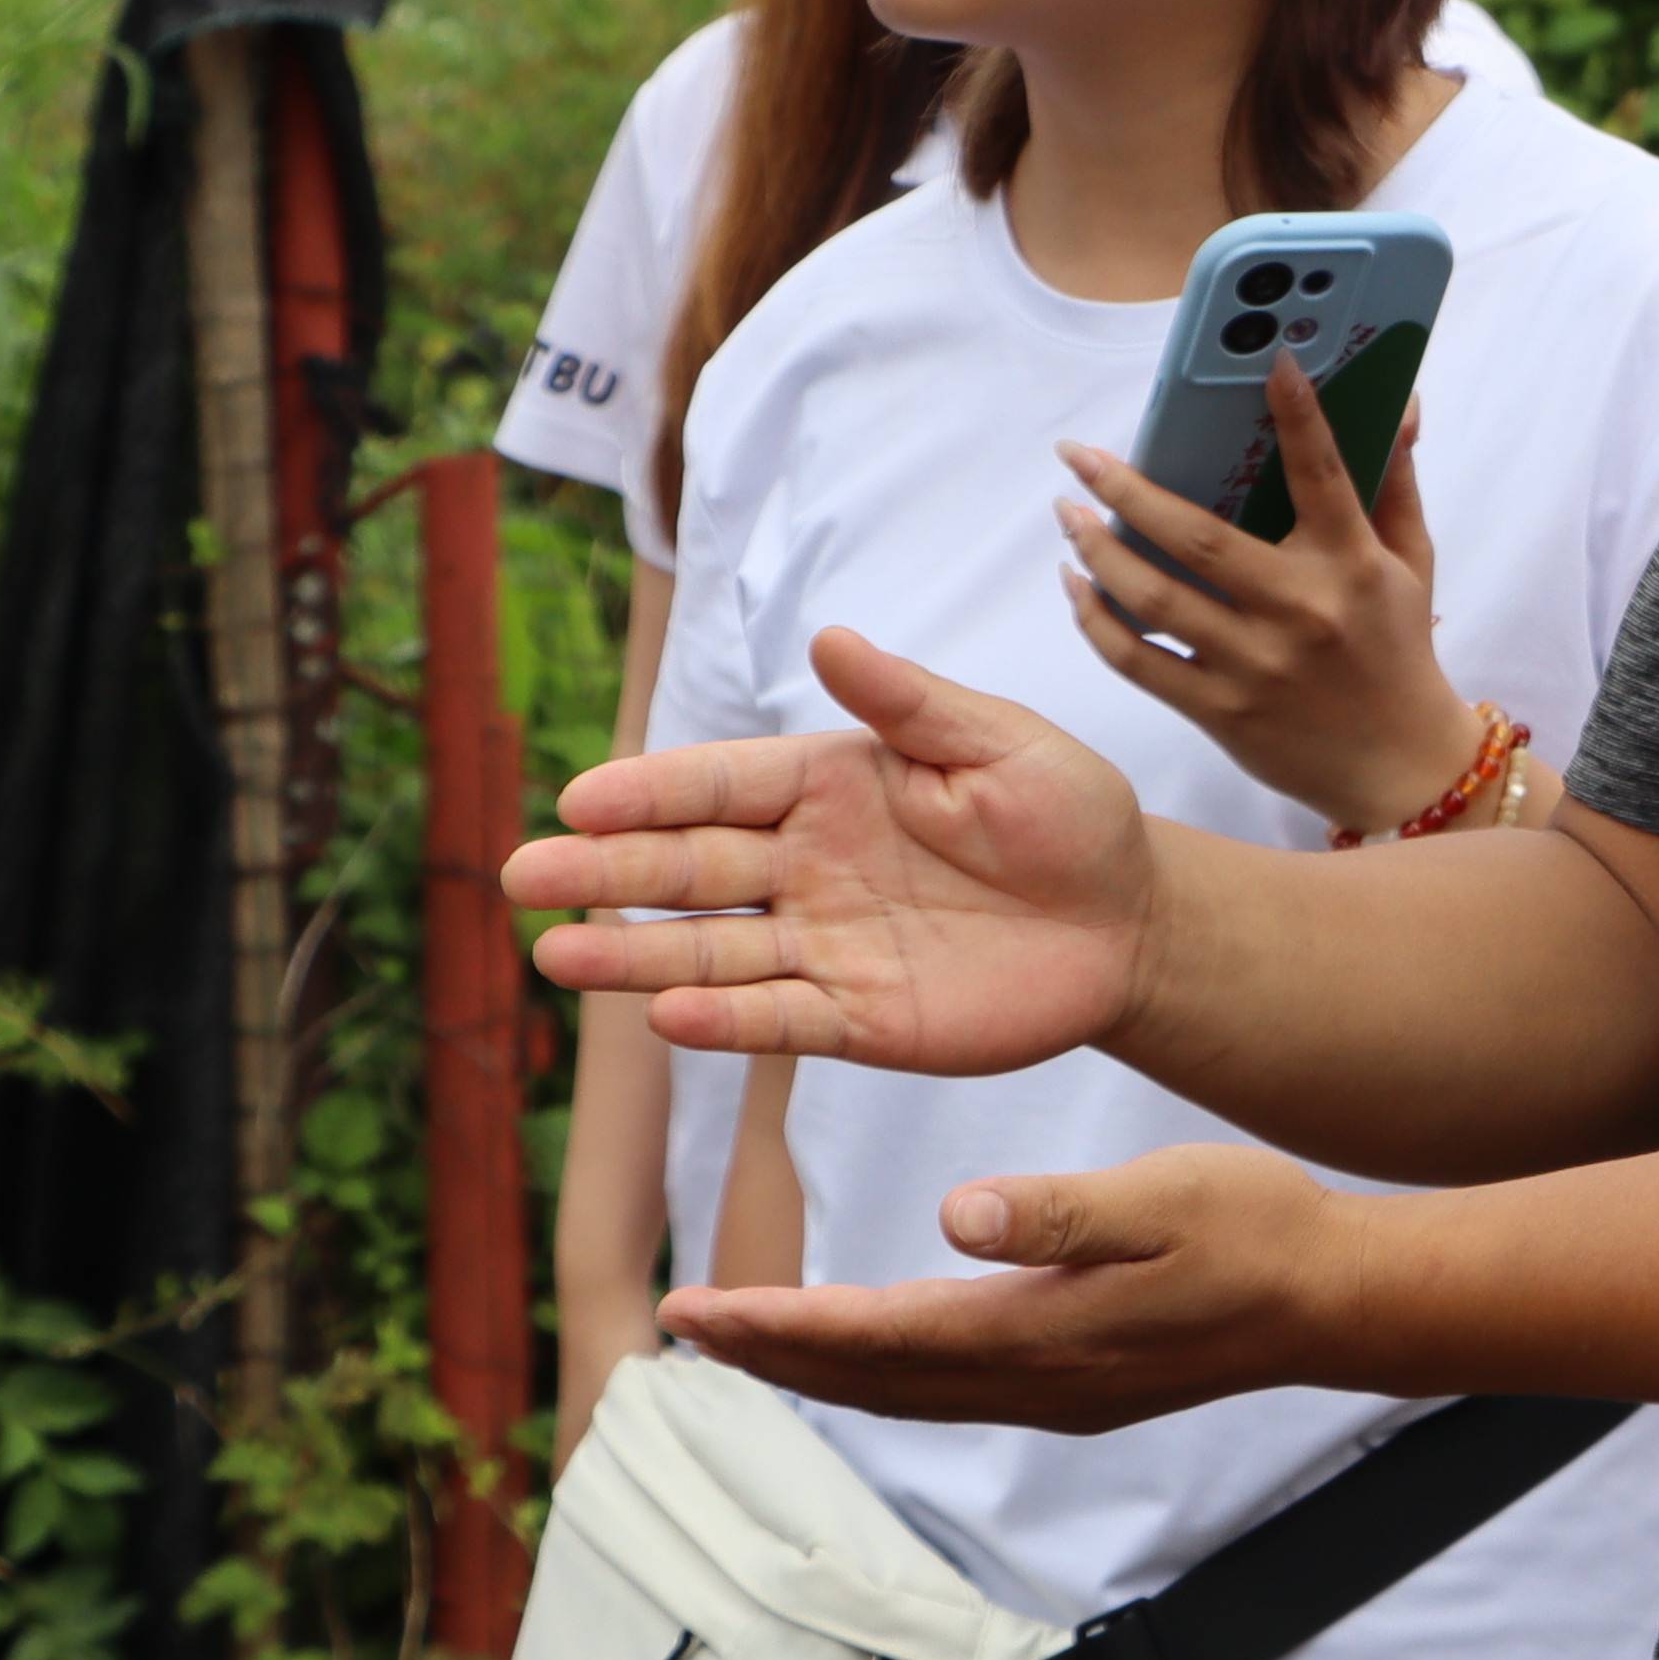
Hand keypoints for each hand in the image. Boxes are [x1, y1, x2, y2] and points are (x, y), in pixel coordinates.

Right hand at [508, 628, 1158, 1074]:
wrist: (1134, 920)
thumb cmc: (1071, 815)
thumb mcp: (1004, 744)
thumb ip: (913, 703)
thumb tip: (828, 639)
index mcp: (834, 784)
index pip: (723, 785)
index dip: (652, 793)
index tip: (578, 798)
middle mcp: (811, 864)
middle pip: (692, 869)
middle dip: (607, 873)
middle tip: (523, 876)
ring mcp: (828, 944)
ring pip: (713, 950)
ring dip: (635, 956)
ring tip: (555, 956)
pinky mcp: (861, 1018)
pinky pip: (781, 1018)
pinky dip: (724, 1020)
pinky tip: (666, 1015)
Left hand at [658, 1143, 1382, 1428]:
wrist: (1341, 1302)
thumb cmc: (1258, 1231)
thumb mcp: (1162, 1197)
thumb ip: (1060, 1212)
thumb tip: (957, 1214)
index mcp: (1036, 1332)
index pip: (871, 1337)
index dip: (773, 1326)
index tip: (688, 1311)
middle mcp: (1031, 1381)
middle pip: (867, 1380)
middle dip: (769, 1353)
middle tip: (678, 1327)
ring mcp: (1055, 1396)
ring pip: (903, 1396)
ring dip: (816, 1371)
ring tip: (747, 1343)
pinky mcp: (1078, 1389)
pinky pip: (946, 1393)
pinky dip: (880, 1375)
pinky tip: (869, 1355)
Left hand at [1053, 366, 1482, 834]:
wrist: (1399, 766)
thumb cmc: (1400, 651)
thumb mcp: (1412, 563)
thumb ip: (1393, 483)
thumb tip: (1398, 404)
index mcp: (1351, 564)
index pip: (1323, 475)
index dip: (1300, 416)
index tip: (1271, 362)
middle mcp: (1299, 610)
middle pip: (1196, 538)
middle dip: (1126, 489)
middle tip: (1078, 455)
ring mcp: (1254, 664)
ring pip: (1153, 599)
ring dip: (1097, 550)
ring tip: (1068, 514)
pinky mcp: (1220, 710)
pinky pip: (1139, 660)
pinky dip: (1096, 621)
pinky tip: (1077, 585)